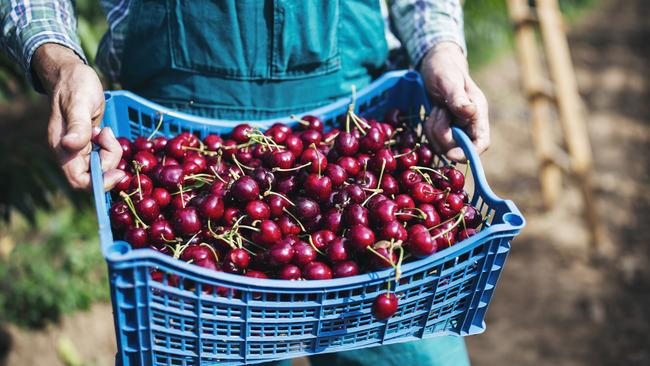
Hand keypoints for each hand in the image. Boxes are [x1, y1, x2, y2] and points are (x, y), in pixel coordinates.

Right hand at [33, 44, 123, 189]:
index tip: (118, 171)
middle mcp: (69, 152)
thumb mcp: (80, 103)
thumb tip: (70, 146)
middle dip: (109, 161)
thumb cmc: (74, 85)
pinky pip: (103, 155)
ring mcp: (79, 149)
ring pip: (101, 166)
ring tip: (105, 129)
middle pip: (95, 175)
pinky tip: (105, 131)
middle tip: (110, 137)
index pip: (80, 181)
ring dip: (111, 152)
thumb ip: (78, 126)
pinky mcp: (89, 144)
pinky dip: (110, 147)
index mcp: (63, 148)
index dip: (100, 182)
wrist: (72, 73)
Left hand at [420, 42, 489, 161]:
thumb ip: (458, 98)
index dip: (468, 153)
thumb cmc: (444, 68)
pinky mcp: (446, 128)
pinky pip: (435, 140)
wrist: (436, 63)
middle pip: (458, 148)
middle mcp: (470, 123)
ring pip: (444, 145)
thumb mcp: (449, 80)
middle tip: (438, 112)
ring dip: (434, 130)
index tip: (450, 154)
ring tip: (437, 109)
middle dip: (443, 135)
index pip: (481, 143)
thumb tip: (470, 112)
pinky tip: (434, 113)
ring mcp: (457, 127)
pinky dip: (430, 129)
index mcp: (477, 112)